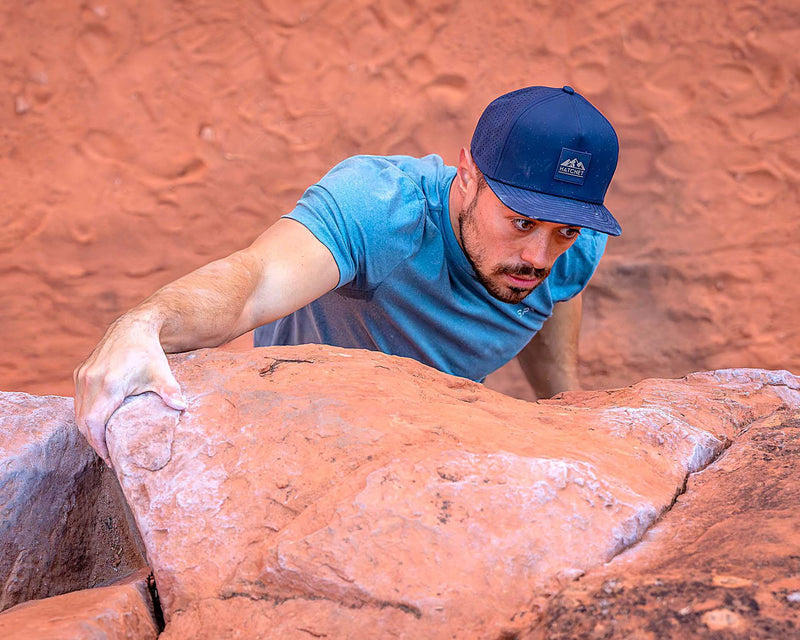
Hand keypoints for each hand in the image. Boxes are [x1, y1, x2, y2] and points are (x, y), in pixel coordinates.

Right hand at [73, 317, 186, 463]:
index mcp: (108, 384)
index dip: (99, 444)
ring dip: (89, 430)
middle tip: (109, 456)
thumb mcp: (161, 372)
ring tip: (105, 444)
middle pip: (84, 422)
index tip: (111, 458)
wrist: (133, 327)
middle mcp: (90, 380)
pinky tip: (99, 425)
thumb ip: (170, 390)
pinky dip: (86, 416)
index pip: (94, 423)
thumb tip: (182, 407)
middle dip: (94, 442)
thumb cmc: (148, 352)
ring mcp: (82, 376)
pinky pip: (78, 401)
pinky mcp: (80, 373)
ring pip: (78, 412)